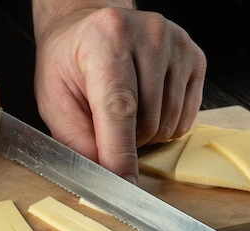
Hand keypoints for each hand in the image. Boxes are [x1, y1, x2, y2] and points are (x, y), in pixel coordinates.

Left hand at [32, 3, 206, 182]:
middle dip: (123, 141)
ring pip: (167, 124)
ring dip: (144, 134)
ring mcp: (177, 44)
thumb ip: (75, 138)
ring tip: (122, 110)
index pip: (118, 107)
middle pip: (146, 122)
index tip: (121, 183)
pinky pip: (185, 119)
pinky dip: (164, 125)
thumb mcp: (54, 99)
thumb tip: (101, 173)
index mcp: (105, 40)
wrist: (90, 28)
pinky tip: (145, 105)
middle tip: (102, 124)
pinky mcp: (195, 57)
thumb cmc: (69, 62)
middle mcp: (148, 35)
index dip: (120, 152)